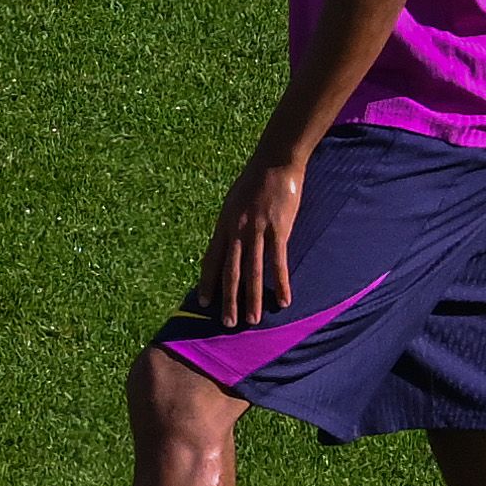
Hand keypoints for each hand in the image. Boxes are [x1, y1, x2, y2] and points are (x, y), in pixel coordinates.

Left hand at [194, 150, 310, 327]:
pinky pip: (278, 262)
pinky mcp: (278, 230)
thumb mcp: (232, 202)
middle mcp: (236, 231)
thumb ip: (230, 224)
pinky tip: (283, 300)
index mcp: (223, 225)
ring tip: (251, 320)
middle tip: (226, 323)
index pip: (212, 260)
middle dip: (227, 299)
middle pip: (230, 272)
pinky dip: (281, 284)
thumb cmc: (254, 181)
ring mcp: (257, 231)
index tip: (202, 302)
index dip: (207, 282)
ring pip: (252, 272)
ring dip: (252, 299)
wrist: (274, 162)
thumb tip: (227, 241)